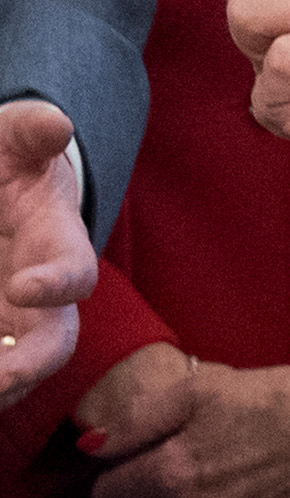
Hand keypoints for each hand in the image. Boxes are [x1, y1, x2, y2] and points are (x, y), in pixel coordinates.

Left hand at [0, 98, 97, 405]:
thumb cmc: (9, 163)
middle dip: (27, 368)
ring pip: (12, 374)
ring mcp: (12, 324)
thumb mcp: (13, 139)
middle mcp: (42, 298)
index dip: (58, 283)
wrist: (6, 198)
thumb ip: (31, 131)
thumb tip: (56, 124)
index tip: (22, 286)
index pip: (75, 272)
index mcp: (57, 245)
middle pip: (53, 346)